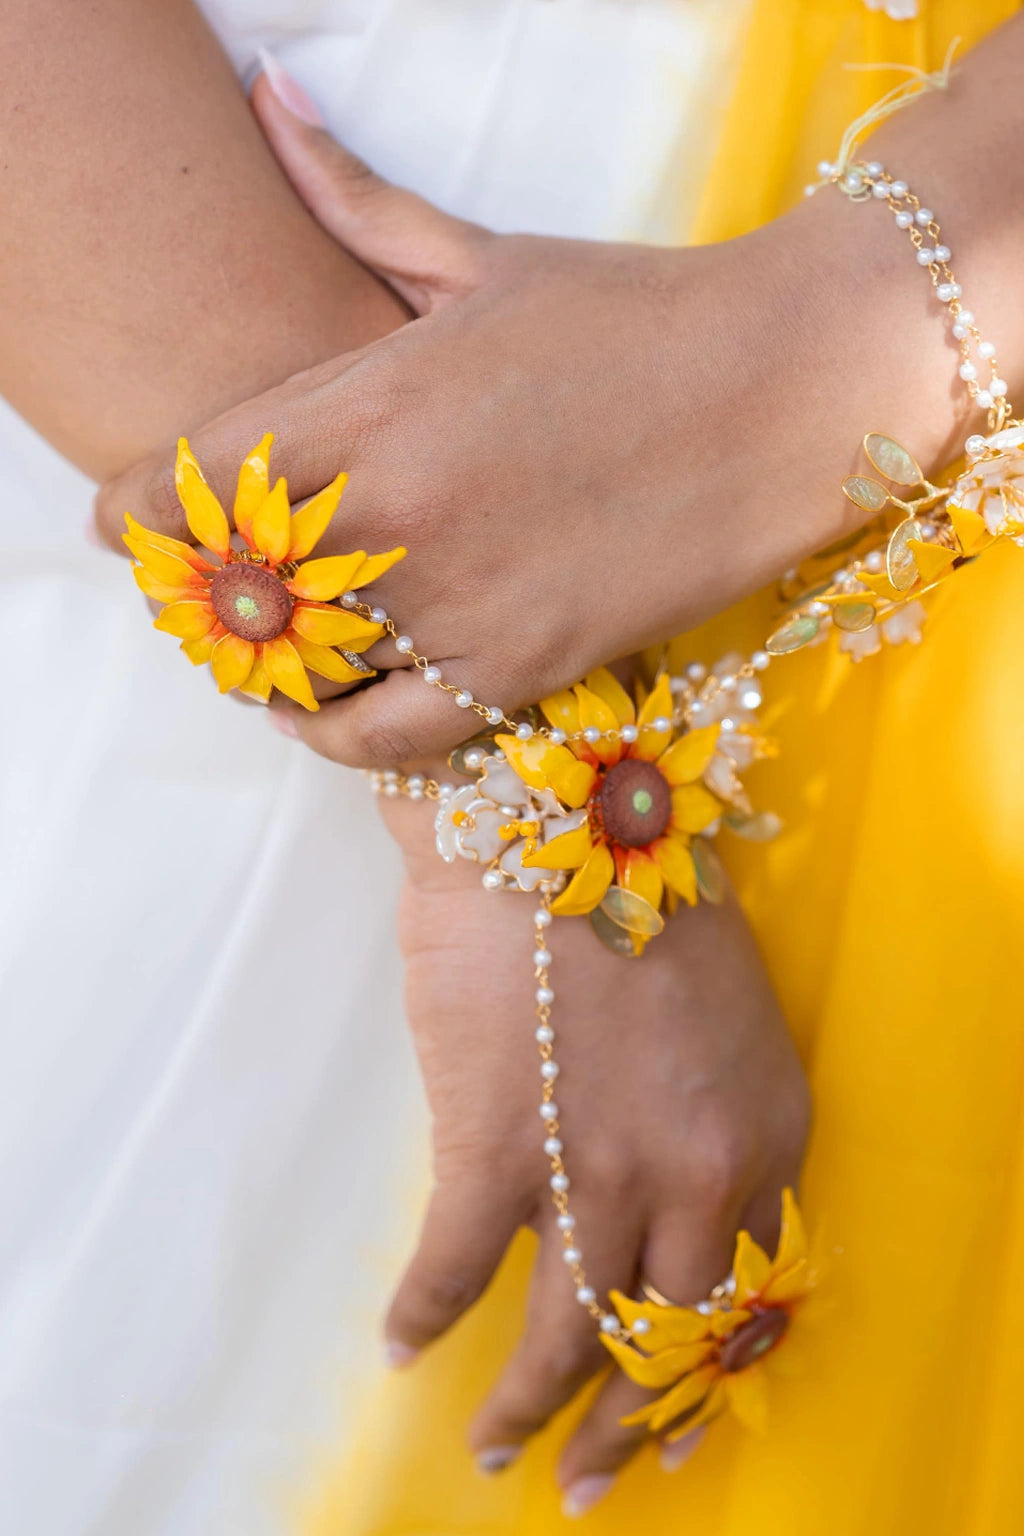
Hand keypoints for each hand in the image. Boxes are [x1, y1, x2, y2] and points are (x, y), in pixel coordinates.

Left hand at [94, 64, 958, 764]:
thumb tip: (268, 101)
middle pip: (227, 588)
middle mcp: (397, 516)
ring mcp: (458, 605)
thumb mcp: (484, 258)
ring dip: (265, 664)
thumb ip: (354, 201)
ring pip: (298, 673)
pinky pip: (382, 741)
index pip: (188, 479)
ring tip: (272, 643)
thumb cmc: (635, 313)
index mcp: (372, 402)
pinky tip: (324, 712)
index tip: (124, 522)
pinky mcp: (520, 671)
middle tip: (208, 585)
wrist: (790, 391)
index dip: (136, 510)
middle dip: (200, 591)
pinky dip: (334, 736)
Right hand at [378, 787, 809, 1510]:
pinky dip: (423, 1314)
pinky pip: (455, 1269)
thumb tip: (660, 1188)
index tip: (671, 1408)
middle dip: (622, 1424)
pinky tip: (401, 1344)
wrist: (543, 811)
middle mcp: (700, 1172)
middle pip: (665, 1338)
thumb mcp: (722, 1009)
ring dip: (526, 1405)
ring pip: (568, 1331)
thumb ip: (710, 1112)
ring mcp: (600, 1167)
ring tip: (497, 1446)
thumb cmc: (633, 886)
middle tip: (588, 1474)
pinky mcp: (496, 1148)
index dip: (705, 1364)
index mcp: (767, 1130)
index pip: (751, 1292)